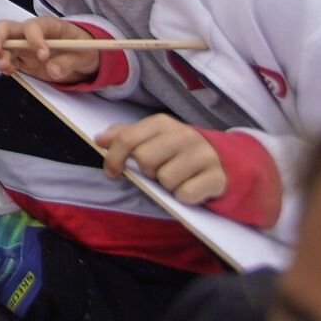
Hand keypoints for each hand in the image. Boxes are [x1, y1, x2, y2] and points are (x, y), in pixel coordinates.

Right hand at [0, 17, 101, 84]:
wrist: (83, 57)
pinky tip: (9, 71)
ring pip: (4, 44)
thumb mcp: (84, 55)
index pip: (33, 26)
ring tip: (3, 66)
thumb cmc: (84, 49)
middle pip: (7, 28)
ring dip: (0, 54)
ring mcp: (24, 46)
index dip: (34, 39)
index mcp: (48, 26)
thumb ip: (69, 62)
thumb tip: (52, 70)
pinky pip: (9, 59)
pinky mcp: (23, 59)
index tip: (43, 56)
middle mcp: (31, 33)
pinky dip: (5, 65)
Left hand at [95, 115, 227, 205]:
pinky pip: (185, 194)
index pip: (128, 139)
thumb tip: (100, 139)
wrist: (220, 160)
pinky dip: (184, 196)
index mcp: (163, 123)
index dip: (114, 158)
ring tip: (177, 178)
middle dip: (147, 172)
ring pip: (165, 180)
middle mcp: (184, 135)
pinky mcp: (216, 177)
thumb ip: (125, 136)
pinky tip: (190, 187)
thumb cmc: (176, 151)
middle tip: (158, 171)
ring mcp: (202, 155)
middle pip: (145, 160)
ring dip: (167, 186)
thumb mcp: (151, 138)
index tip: (111, 172)